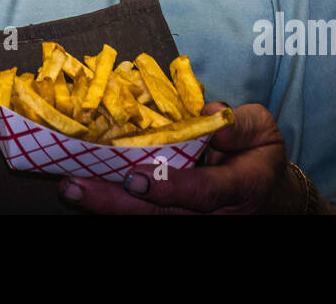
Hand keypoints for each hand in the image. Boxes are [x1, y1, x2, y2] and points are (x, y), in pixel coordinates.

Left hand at [58, 102, 314, 213]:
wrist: (266, 192)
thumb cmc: (260, 154)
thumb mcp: (263, 129)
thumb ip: (239, 123)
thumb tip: (207, 115)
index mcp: (238, 189)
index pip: (202, 193)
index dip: (167, 186)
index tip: (135, 177)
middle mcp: (210, 214)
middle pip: (159, 214)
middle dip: (115, 201)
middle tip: (76, 185)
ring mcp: (189, 219)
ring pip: (143, 217)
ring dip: (104, 203)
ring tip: (70, 186)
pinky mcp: (172, 216)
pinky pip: (139, 212)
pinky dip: (109, 199)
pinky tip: (82, 184)